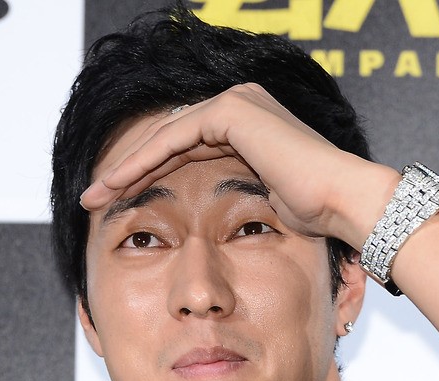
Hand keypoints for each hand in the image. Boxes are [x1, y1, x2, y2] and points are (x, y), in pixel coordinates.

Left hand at [81, 83, 399, 249]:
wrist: (343, 203)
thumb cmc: (314, 213)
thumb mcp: (264, 202)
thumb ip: (238, 192)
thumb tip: (220, 218)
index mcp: (247, 128)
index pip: (184, 151)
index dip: (149, 177)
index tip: (121, 205)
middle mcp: (239, 107)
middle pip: (169, 142)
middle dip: (129, 172)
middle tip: (95, 199)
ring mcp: (236, 104)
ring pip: (165, 139)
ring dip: (127, 168)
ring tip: (95, 196)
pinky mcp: (233, 111)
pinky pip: (174, 138)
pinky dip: (143, 161)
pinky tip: (115, 184)